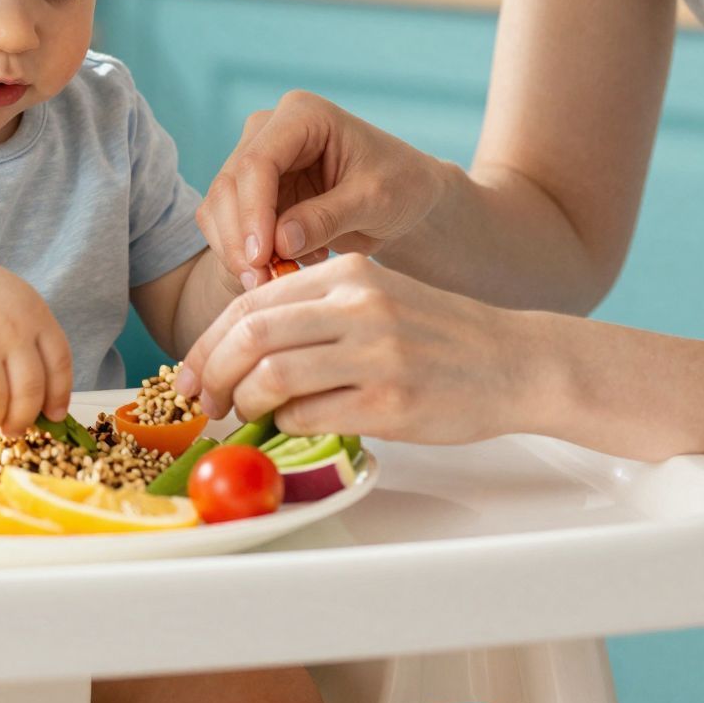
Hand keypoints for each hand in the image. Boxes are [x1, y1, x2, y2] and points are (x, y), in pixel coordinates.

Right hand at [0, 248, 74, 435]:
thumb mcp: (18, 304)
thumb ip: (34, 343)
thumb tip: (47, 404)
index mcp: (35, 315)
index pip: (59, 365)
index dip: (59, 397)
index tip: (54, 416)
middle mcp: (10, 329)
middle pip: (29, 391)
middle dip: (22, 419)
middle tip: (13, 429)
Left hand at [175, 254, 543, 444]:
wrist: (515, 363)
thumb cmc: (438, 336)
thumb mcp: (376, 298)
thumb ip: (313, 312)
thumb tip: (238, 351)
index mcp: (347, 274)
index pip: (250, 302)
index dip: (207, 341)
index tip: (189, 370)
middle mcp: (358, 307)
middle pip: (250, 336)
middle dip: (209, 373)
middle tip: (201, 400)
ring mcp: (376, 355)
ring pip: (271, 376)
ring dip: (242, 404)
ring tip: (244, 416)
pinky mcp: (390, 403)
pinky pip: (309, 416)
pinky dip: (284, 426)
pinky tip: (288, 428)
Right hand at [198, 91, 444, 284]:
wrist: (407, 195)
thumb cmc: (402, 185)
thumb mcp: (376, 201)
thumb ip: (328, 218)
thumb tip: (280, 243)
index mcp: (302, 115)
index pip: (257, 162)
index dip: (253, 212)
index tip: (262, 258)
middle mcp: (269, 130)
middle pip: (229, 185)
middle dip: (239, 239)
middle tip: (262, 282)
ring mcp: (256, 160)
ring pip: (219, 208)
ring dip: (237, 251)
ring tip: (277, 280)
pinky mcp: (252, 192)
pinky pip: (228, 226)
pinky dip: (245, 255)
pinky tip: (285, 267)